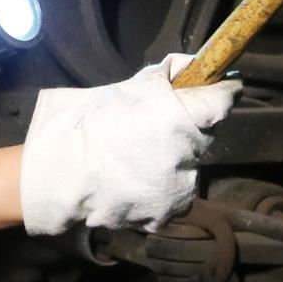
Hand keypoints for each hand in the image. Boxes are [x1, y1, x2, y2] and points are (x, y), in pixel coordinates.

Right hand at [19, 53, 241, 235]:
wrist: (59, 175)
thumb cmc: (87, 125)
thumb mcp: (125, 89)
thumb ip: (162, 78)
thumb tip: (190, 67)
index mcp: (179, 117)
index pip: (223, 101)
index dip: (222, 92)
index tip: (221, 89)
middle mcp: (188, 154)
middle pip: (204, 135)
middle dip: (188, 129)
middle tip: (158, 128)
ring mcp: (179, 188)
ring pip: (189, 168)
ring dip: (175, 162)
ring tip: (141, 160)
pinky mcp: (168, 214)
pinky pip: (175, 197)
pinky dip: (163, 190)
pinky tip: (137, 181)